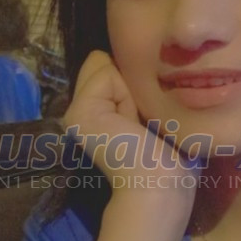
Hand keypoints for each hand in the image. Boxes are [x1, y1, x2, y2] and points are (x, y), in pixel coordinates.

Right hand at [60, 51, 198, 221]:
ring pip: (104, 66)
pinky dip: (124, 95)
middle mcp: (78, 112)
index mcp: (95, 112)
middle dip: (130, 85)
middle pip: (104, 64)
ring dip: (129, 90)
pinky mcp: (78, 114)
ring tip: (135, 123)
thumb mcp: (145, 108)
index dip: (132, 84)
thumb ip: (127, 86)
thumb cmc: (167, 151)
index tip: (142, 119)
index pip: (106, 69)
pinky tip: (128, 123)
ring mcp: (74, 113)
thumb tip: (106, 57)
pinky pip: (105, 75)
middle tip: (140, 122)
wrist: (161, 183)